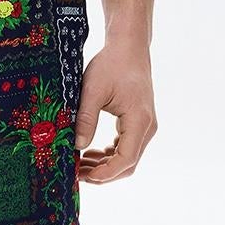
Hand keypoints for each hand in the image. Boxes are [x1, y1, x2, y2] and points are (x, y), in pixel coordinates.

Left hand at [73, 38, 156, 184]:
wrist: (129, 48)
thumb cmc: (112, 64)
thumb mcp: (92, 89)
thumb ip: (85, 118)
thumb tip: (77, 146)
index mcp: (139, 121)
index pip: (126, 159)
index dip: (105, 173)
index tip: (83, 176)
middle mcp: (147, 127)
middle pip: (128, 164)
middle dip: (103, 173)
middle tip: (77, 173)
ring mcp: (145, 126)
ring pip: (128, 158)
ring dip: (105, 165)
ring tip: (80, 164)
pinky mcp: (139, 123)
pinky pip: (127, 147)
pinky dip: (110, 154)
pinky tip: (90, 153)